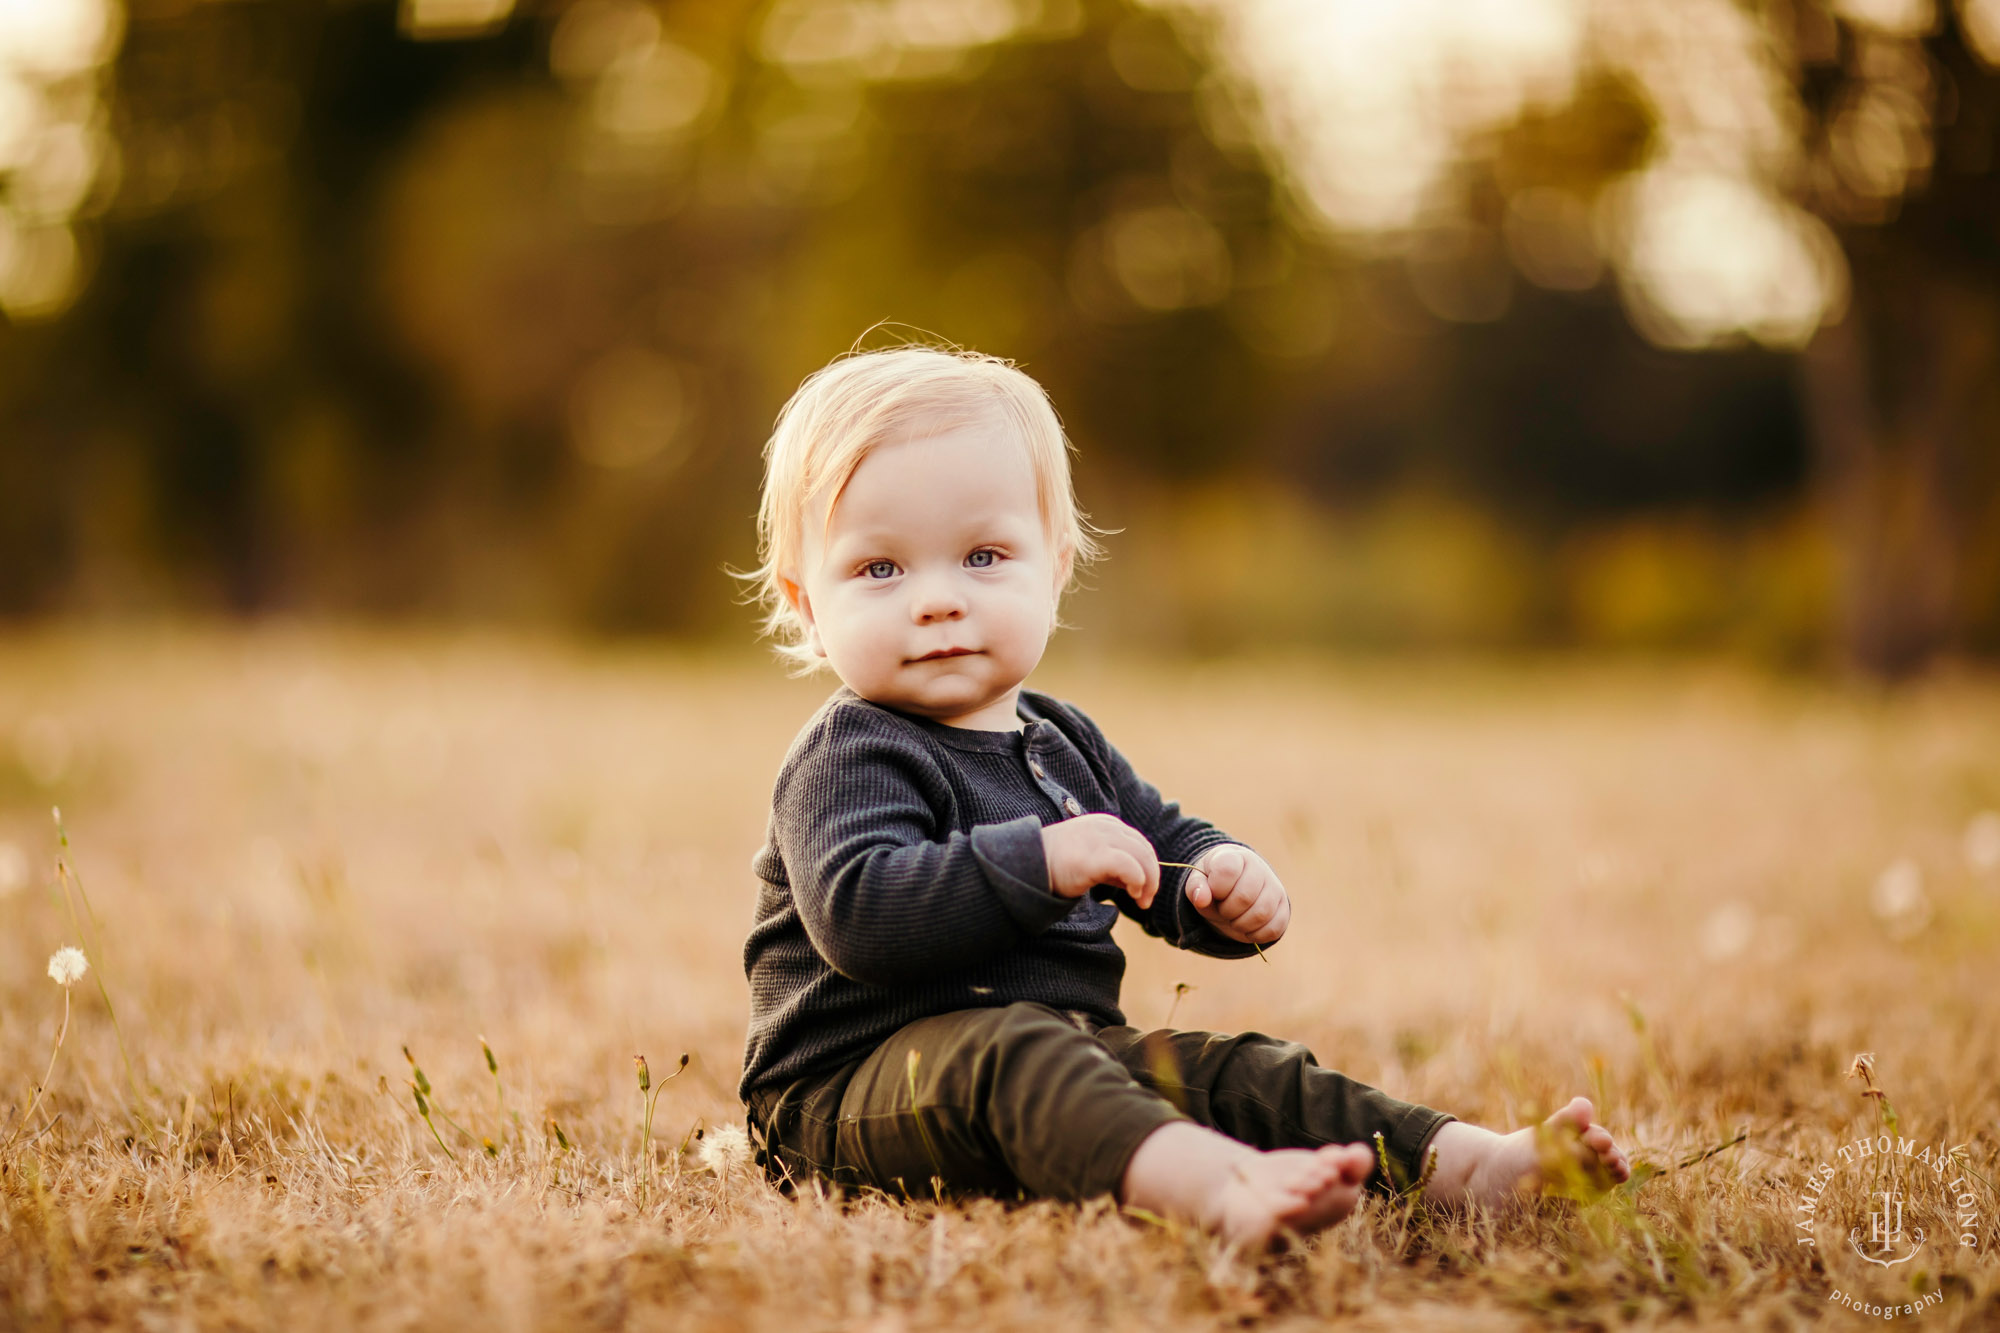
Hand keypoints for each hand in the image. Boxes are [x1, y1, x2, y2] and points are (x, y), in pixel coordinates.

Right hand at [1040, 813, 1160, 906]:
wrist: (1029, 866)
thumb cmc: (1057, 865)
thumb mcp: (1090, 856)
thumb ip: (1113, 862)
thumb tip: (1137, 880)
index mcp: (1105, 824)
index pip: (1139, 842)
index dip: (1148, 866)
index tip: (1144, 888)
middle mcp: (1105, 827)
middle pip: (1144, 849)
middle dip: (1152, 876)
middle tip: (1146, 899)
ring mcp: (1100, 840)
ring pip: (1142, 857)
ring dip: (1148, 881)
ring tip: (1141, 900)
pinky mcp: (1094, 857)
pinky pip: (1129, 866)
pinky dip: (1138, 881)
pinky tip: (1133, 893)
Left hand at [1186, 845, 1288, 944]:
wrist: (1235, 887)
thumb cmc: (1214, 884)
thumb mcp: (1199, 882)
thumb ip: (1196, 887)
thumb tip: (1201, 899)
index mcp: (1235, 856)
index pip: (1227, 871)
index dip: (1216, 889)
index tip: (1215, 891)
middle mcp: (1259, 868)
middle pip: (1245, 897)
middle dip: (1227, 911)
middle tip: (1223, 909)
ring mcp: (1275, 888)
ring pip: (1262, 914)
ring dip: (1241, 924)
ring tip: (1233, 918)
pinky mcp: (1284, 908)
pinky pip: (1273, 929)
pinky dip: (1255, 935)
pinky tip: (1246, 927)